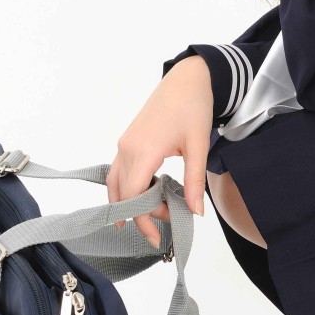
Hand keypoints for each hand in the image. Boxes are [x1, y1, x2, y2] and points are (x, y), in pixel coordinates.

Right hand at [106, 55, 212, 247]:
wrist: (187, 79)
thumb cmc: (193, 107)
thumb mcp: (198, 146)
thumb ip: (194, 182)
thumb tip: (195, 212)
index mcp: (144, 150)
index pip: (134, 197)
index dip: (144, 219)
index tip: (159, 235)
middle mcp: (127, 148)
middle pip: (122, 194)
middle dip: (139, 215)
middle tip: (162, 228)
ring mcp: (125, 144)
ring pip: (116, 184)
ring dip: (131, 203)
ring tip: (152, 217)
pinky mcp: (128, 141)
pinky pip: (120, 172)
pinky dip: (129, 189)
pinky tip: (147, 196)